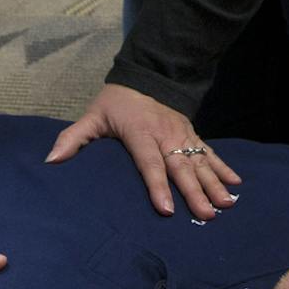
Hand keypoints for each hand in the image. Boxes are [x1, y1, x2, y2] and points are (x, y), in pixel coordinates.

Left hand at [45, 83, 242, 220]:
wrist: (146, 74)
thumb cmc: (116, 102)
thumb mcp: (93, 116)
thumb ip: (73, 139)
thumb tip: (51, 161)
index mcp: (140, 133)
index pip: (150, 163)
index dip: (158, 186)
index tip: (167, 209)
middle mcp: (165, 135)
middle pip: (181, 168)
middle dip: (195, 192)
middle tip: (207, 214)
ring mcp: (182, 135)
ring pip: (200, 162)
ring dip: (214, 183)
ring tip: (226, 204)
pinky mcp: (192, 135)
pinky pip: (210, 153)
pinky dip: (223, 167)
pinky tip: (237, 183)